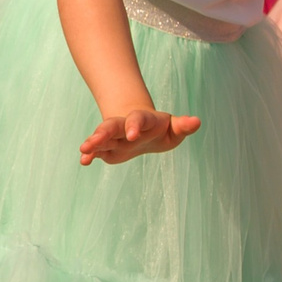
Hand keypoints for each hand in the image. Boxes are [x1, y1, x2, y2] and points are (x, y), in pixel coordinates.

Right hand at [78, 108, 199, 164]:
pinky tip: (84, 161)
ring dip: (93, 143)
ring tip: (84, 150)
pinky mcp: (108, 149)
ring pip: (102, 137)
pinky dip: (91, 155)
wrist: (142, 130)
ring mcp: (115, 137)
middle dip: (103, 132)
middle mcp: (125, 126)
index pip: (137, 119)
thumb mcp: (174, 129)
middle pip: (112, 126)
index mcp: (143, 120)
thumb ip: (183, 126)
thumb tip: (197, 121)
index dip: (134, 125)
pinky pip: (98, 151)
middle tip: (94, 140)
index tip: (132, 136)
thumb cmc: (161, 130)